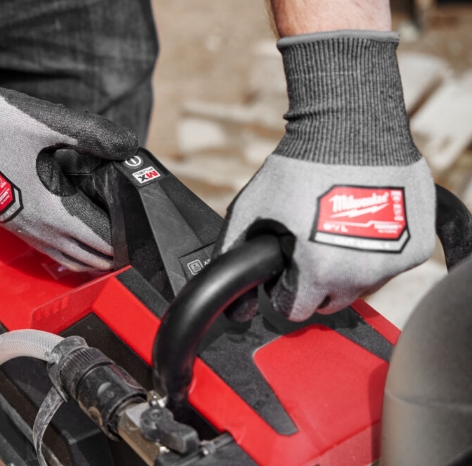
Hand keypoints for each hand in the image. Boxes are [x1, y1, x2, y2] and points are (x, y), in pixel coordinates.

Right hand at [0, 43, 136, 271]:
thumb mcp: (48, 123)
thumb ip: (92, 135)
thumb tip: (127, 146)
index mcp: (53, 210)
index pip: (99, 240)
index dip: (124, 242)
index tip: (142, 238)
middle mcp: (39, 228)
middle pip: (86, 258)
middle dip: (113, 257)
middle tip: (134, 251)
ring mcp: (23, 229)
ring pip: (66, 260)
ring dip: (91, 260)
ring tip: (110, 255)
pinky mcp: (11, 223)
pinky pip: (48, 251)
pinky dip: (68, 254)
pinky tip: (73, 242)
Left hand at [214, 31, 435, 320]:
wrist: (350, 127)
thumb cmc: (299, 167)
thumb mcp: (251, 209)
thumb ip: (232, 253)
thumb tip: (234, 300)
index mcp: (319, 272)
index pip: (295, 310)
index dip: (283, 287)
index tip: (285, 265)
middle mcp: (360, 275)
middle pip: (329, 302)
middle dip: (314, 280)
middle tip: (308, 243)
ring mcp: (393, 263)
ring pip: (360, 286)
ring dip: (345, 267)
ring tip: (332, 227)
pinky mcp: (416, 248)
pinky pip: (389, 266)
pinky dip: (375, 250)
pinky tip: (360, 221)